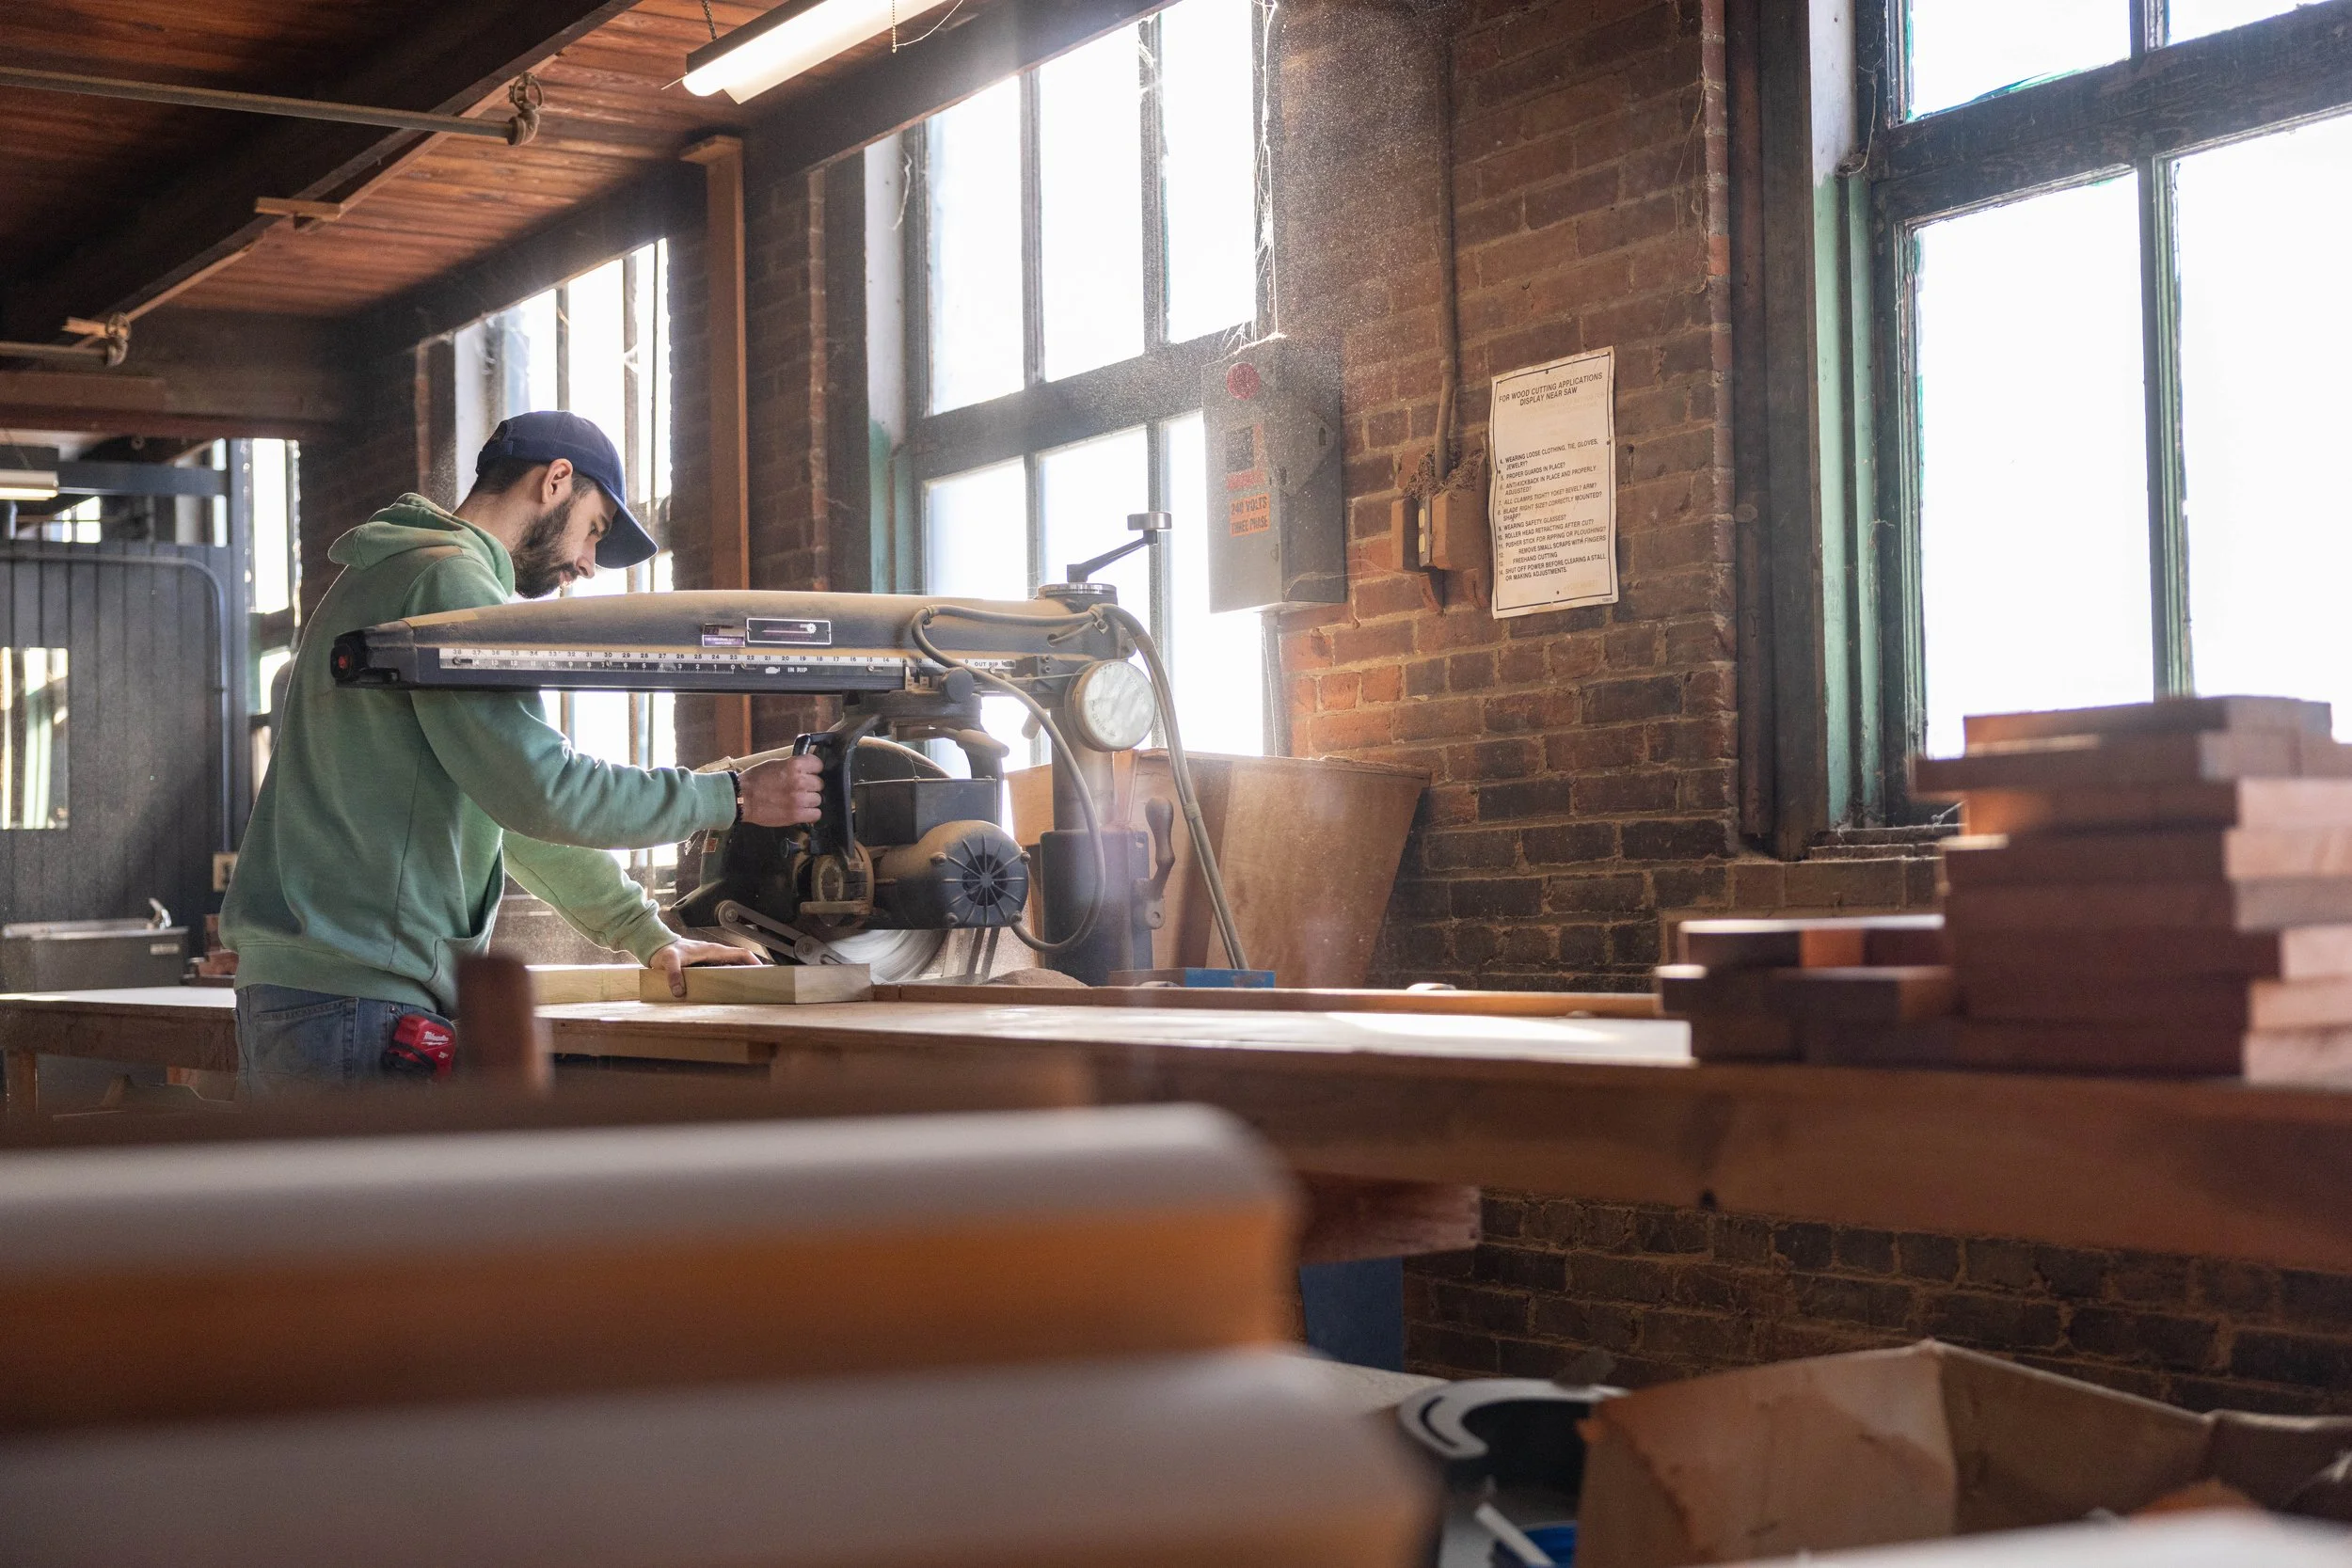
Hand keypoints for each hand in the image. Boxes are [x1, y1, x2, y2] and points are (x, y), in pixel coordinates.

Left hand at [649, 938, 763, 997]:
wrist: (656, 945)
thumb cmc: (664, 949)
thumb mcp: (668, 960)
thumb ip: (674, 974)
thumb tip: (680, 991)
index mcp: (712, 950)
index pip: (740, 953)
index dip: (754, 962)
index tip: (763, 971)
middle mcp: (714, 953)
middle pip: (740, 960)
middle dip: (752, 969)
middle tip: (760, 983)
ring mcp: (710, 957)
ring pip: (732, 964)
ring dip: (741, 973)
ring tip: (748, 987)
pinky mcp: (705, 963)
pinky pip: (722, 969)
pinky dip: (729, 975)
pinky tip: (728, 987)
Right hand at [738, 753, 823, 827]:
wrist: (741, 798)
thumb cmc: (755, 779)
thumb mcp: (775, 764)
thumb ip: (793, 766)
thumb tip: (807, 767)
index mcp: (794, 765)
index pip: (818, 765)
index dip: (814, 769)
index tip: (810, 773)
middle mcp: (799, 781)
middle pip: (819, 784)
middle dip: (811, 786)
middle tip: (800, 789)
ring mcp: (799, 799)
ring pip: (818, 799)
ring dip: (810, 801)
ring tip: (798, 801)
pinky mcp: (796, 815)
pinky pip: (816, 814)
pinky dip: (811, 814)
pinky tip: (802, 811)